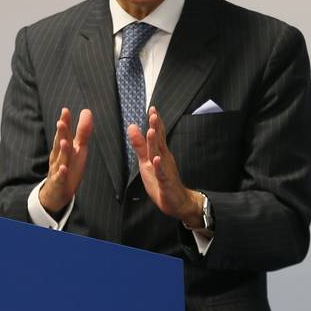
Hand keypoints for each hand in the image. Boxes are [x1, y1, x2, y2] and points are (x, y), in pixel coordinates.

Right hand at [39, 107, 92, 215]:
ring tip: (65, 142)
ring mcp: (57, 169)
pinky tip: (63, 169)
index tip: (65, 110)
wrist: (56, 192)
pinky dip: (61, 173)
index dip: (65, 122)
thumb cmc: (68, 166)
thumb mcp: (77, 148)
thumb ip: (82, 131)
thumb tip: (87, 111)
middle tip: (61, 122)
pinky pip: (60, 178)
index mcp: (63, 147)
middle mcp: (59, 156)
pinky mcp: (59, 183)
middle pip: (60, 143)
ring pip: (60, 159)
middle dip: (61, 133)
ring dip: (62, 151)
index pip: (64, 133)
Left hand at [128, 107, 203, 227]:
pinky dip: (159, 167)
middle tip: (153, 114)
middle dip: (156, 127)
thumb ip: (140, 145)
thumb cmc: (162, 180)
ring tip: (152, 131)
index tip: (152, 109)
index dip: (155, 122)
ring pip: (159, 154)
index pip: (158, 134)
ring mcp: (165, 170)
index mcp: (160, 153)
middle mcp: (164, 158)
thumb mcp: (147, 161)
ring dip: (156, 143)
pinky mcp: (165, 183)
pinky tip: (156, 160)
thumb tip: (132, 127)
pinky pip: (162, 174)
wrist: (177, 201)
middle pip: (159, 140)